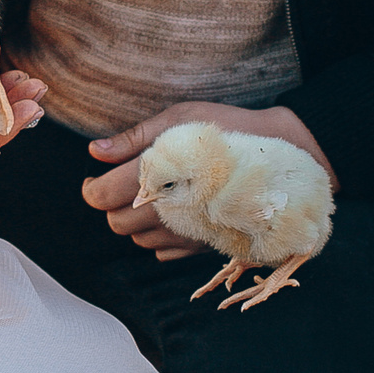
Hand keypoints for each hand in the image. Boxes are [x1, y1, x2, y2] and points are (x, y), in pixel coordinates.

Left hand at [80, 102, 333, 259]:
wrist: (281, 157)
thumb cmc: (228, 131)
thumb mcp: (179, 119)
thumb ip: (134, 139)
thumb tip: (95, 151)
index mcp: (159, 175)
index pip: (102, 196)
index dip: (92, 189)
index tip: (95, 179)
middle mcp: (171, 209)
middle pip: (116, 223)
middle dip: (113, 206)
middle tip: (123, 186)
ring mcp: (189, 231)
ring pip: (139, 240)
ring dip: (137, 222)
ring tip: (152, 197)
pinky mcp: (205, 244)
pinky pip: (163, 253)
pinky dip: (160, 238)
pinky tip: (172, 213)